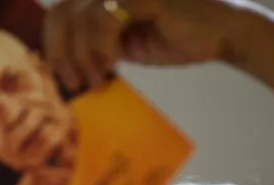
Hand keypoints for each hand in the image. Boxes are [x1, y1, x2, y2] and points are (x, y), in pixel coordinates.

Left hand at [44, 0, 251, 88]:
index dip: (54, 46)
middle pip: (61, 14)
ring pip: (81, 20)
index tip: (67, 77)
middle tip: (75, 83)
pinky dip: (104, 47)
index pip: (58, 13)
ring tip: (98, 80)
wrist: (219, 34)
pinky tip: (114, 63)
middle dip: (62, 54)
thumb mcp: (127, 46)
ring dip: (85, 57)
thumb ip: (99, 48)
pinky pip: (107, 20)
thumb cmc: (176, 39)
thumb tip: (68, 68)